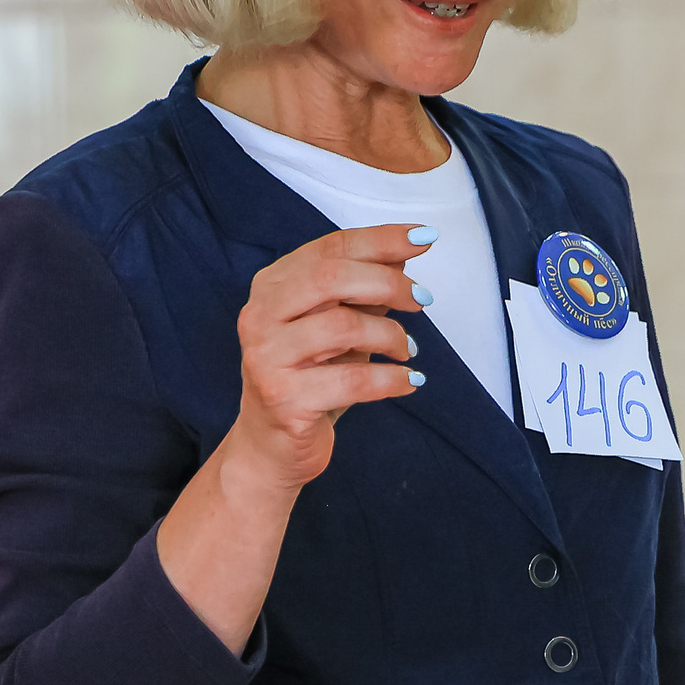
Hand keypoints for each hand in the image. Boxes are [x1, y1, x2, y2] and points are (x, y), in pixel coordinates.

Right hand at [225, 223, 432, 492]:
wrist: (272, 446)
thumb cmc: (311, 377)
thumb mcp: (337, 325)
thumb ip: (363, 290)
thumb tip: (406, 252)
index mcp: (272, 287)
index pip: (330, 249)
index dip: (381, 240)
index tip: (424, 238)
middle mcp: (260, 316)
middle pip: (332, 278)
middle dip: (389, 283)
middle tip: (423, 300)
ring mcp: (267, 358)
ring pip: (343, 327)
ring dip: (391, 335)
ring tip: (407, 349)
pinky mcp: (285, 400)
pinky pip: (353, 380)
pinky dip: (392, 379)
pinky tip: (410, 381)